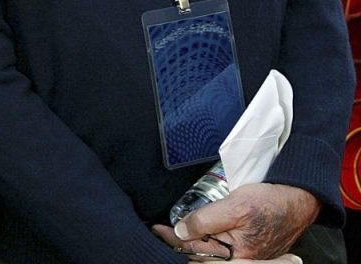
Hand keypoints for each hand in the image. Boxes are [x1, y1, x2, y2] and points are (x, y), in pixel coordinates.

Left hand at [150, 183, 318, 259]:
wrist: (299, 198)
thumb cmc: (272, 202)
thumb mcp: (235, 206)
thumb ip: (206, 220)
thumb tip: (182, 230)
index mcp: (238, 254)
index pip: (196, 249)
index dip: (173, 239)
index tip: (157, 229)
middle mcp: (243, 259)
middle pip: (203, 254)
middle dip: (182, 243)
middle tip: (162, 231)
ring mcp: (248, 254)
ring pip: (212, 252)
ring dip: (194, 243)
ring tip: (176, 232)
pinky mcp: (251, 247)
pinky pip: (224, 247)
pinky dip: (208, 241)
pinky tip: (199, 233)